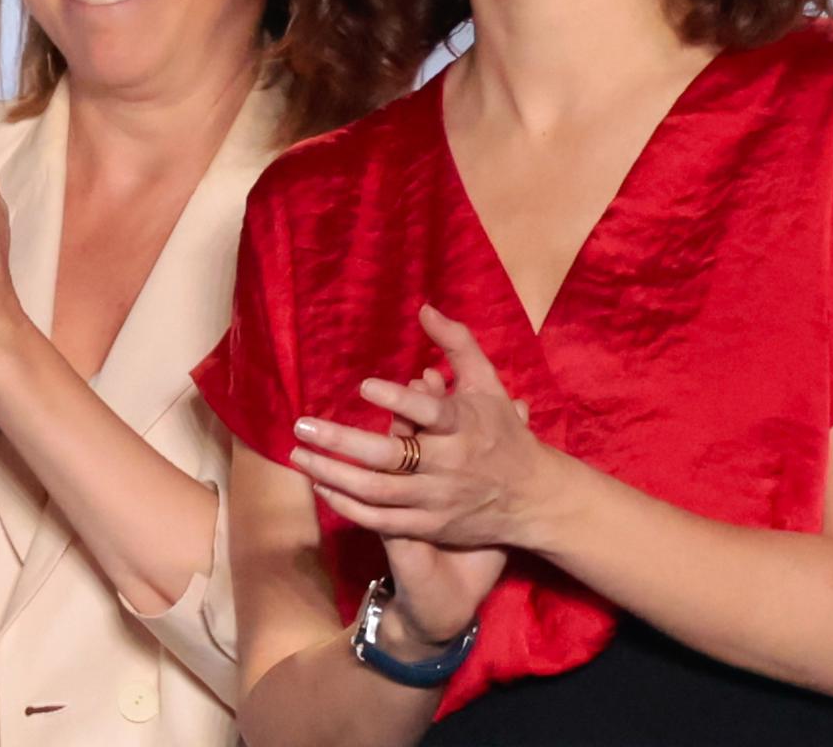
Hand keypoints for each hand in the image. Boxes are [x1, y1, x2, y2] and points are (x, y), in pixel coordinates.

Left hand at [291, 305, 540, 646]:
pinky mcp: (430, 526)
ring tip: (299, 456)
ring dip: (333, 474)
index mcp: (463, 424)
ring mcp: (437, 498)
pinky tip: (322, 486)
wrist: (533, 496)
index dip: (398, 401)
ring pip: (377, 491)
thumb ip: (457, 344)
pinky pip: (381, 520)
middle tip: (301, 426)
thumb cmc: (501, 430)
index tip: (364, 386)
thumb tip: (424, 308)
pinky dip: (349, 505)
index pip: (430, 413)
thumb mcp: (487, 382)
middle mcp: (448, 463)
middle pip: (389, 457)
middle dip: (341, 442)